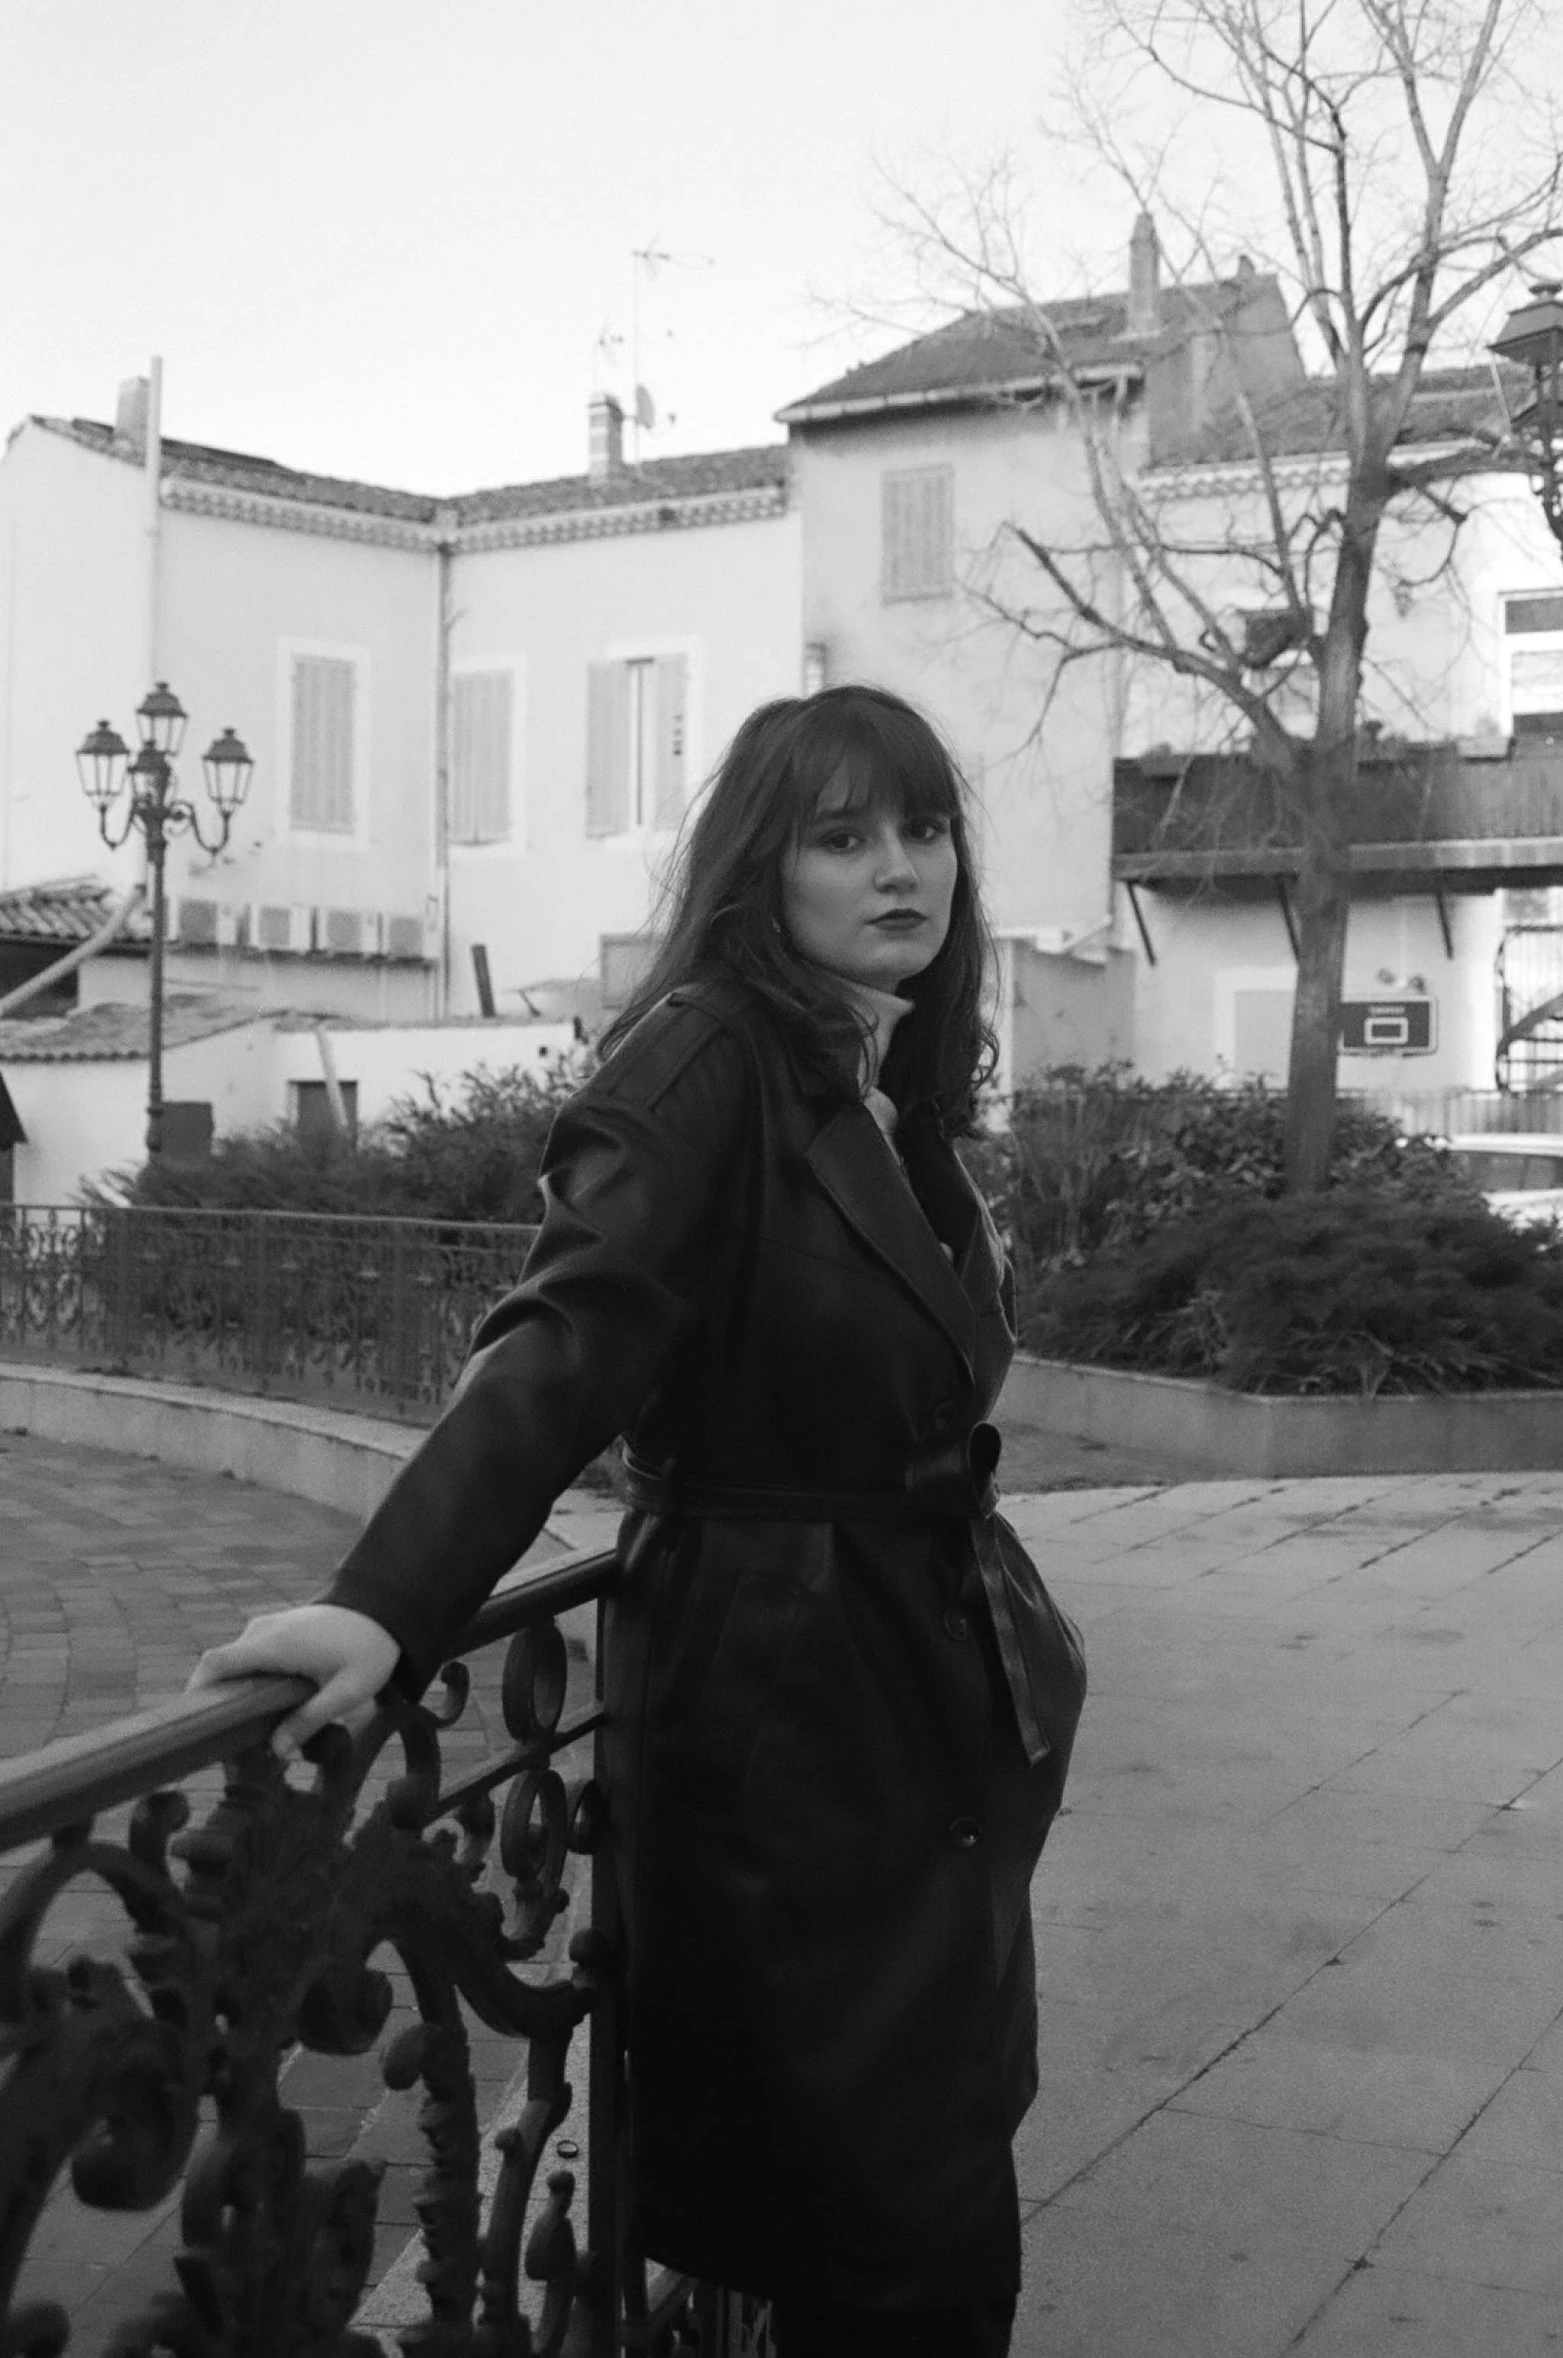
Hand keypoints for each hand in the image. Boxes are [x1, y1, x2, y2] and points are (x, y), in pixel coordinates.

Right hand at [186, 1604, 401, 1758]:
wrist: (383, 1609)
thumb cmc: (368, 1650)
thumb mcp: (347, 1691)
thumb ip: (311, 1719)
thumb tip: (277, 1751)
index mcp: (273, 1645)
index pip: (216, 1663)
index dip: (196, 1690)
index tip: (193, 1724)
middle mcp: (261, 1631)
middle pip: (220, 1668)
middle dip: (216, 1702)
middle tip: (226, 1742)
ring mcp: (266, 1626)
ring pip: (234, 1663)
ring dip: (234, 1692)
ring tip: (246, 1731)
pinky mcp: (274, 1629)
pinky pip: (248, 1656)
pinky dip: (247, 1680)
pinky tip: (263, 1707)